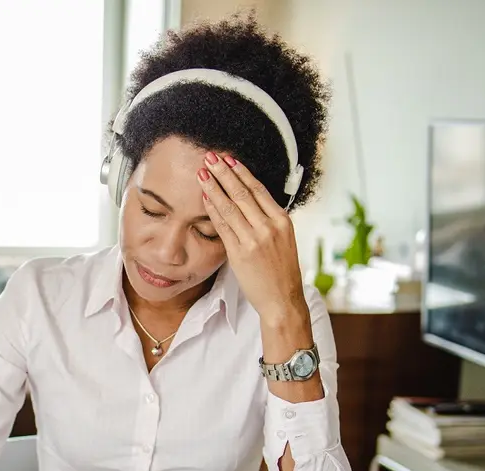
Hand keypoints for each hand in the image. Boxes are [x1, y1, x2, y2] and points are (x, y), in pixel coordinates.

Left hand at [197, 152, 308, 327]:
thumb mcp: (282, 239)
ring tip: (201, 172)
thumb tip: (249, 201)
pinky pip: (222, 226)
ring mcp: (254, 240)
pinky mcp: (240, 253)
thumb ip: (267, 220)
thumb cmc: (281, 271)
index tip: (229, 159)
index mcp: (282, 220)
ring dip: (213, 187)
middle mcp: (269, 227)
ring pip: (230, 206)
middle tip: (210, 157)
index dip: (241, 172)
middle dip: (223, 173)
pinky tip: (204, 197)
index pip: (258, 189)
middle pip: (242, 193)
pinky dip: (212, 209)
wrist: (282, 299)